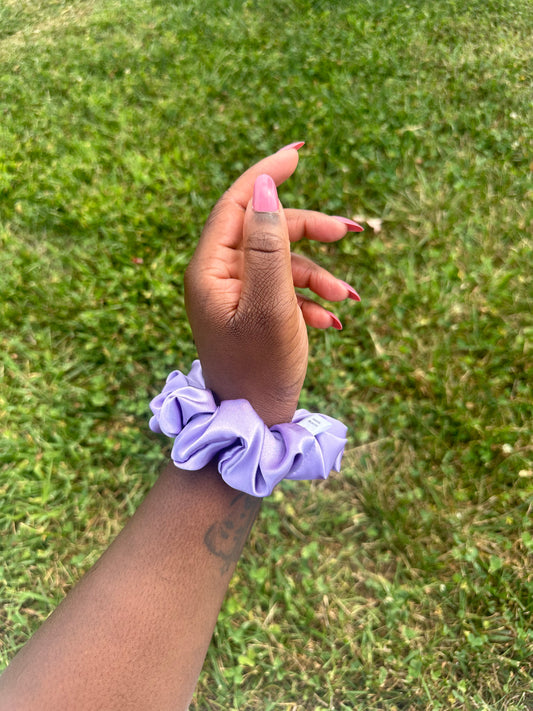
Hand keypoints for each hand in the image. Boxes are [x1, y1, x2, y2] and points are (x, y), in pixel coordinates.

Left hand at [184, 146, 361, 426]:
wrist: (253, 424)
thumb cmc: (260, 369)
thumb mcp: (270, 305)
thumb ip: (268, 246)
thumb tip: (265, 189)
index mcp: (211, 269)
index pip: (238, 204)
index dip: (267, 175)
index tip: (299, 154)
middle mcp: (219, 276)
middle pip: (267, 230)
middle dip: (309, 231)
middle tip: (351, 232)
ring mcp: (236, 295)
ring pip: (282, 261)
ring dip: (319, 273)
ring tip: (348, 296)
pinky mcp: (253, 313)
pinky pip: (285, 290)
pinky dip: (312, 298)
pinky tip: (333, 321)